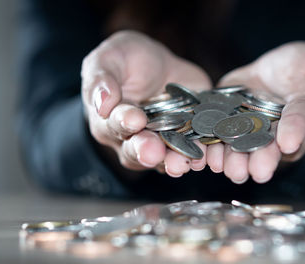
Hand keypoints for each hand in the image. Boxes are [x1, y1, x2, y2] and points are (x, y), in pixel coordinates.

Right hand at [81, 30, 211, 176]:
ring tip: (180, 162)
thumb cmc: (124, 60)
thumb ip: (100, 80)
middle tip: (154, 151)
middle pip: (136, 151)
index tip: (134, 119)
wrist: (157, 64)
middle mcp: (132, 139)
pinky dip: (199, 154)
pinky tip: (204, 154)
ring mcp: (160, 142)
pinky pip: (192, 151)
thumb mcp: (108, 59)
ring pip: (163, 159)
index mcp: (109, 120)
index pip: (114, 126)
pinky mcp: (186, 139)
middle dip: (146, 151)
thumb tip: (102, 103)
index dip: (124, 123)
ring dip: (172, 161)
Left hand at [212, 41, 304, 183]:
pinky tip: (201, 156)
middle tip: (254, 171)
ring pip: (242, 148)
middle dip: (260, 158)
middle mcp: (278, 131)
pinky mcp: (227, 123)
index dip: (294, 131)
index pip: (301, 121)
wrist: (276, 69)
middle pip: (269, 146)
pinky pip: (217, 136)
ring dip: (233, 159)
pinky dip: (208, 147)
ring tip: (224, 166)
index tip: (287, 143)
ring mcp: (251, 130)